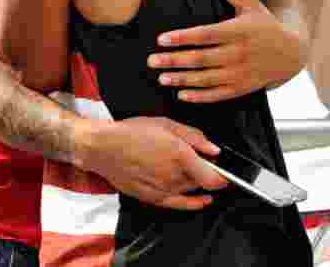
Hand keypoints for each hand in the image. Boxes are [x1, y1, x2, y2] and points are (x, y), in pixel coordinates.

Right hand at [78, 116, 226, 209]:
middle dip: (207, 172)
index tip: (225, 170)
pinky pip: (180, 205)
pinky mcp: (153, 197)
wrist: (103, 148)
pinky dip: (194, 203)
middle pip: (203, 181)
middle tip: (201, 162)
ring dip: (196, 182)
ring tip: (188, 170)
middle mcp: (174, 175)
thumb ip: (193, 136)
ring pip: (192, 190)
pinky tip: (202, 200)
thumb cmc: (131, 132)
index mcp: (180, 154)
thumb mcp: (165, 123)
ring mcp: (164, 189)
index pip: (214, 176)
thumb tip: (214, 149)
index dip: (224, 175)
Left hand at [147, 0, 305, 101]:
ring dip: (182, 79)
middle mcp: (239, 54)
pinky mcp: (243, 88)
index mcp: (239, 32)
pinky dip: (200, 97)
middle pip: (201, 59)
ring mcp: (241, 73)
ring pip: (206, 79)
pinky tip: (181, 95)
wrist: (292, 53)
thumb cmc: (266, 25)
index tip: (161, 39)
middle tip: (151, 61)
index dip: (182, 38)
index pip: (205, 35)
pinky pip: (218, 95)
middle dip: (174, 61)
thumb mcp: (253, 6)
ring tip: (161, 78)